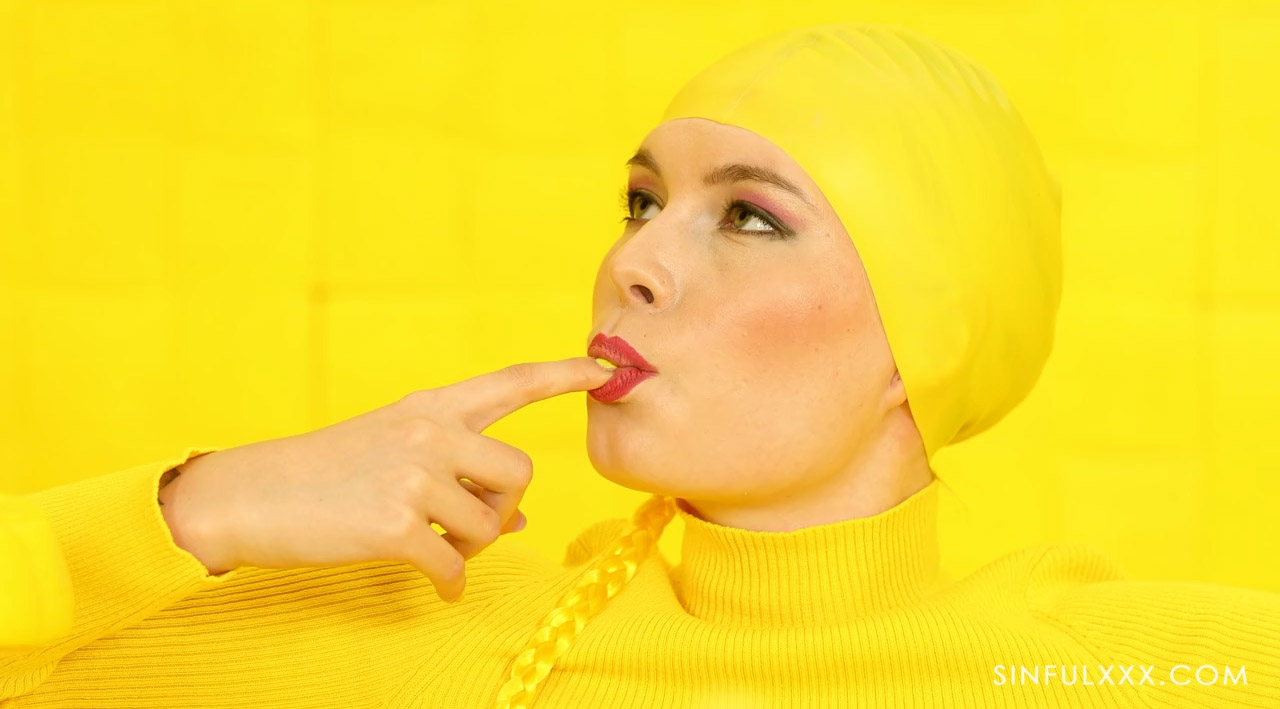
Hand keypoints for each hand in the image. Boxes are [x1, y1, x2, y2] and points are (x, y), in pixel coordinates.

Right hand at [159, 357, 612, 602]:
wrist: (247, 495)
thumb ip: (455, 472)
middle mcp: (427, 432)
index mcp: (429, 407)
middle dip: (506, 507)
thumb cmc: (324, 475)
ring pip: (490, 526)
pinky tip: (437, 585)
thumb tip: (519, 521)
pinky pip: (454, 565)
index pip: (508, 383)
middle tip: (472, 525)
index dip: (560, 375)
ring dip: (472, 548)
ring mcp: (411, 476)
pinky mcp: (393, 524)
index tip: (602, 366)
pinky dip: (451, 582)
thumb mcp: (390, 451)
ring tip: (436, 547)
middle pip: (520, 472)